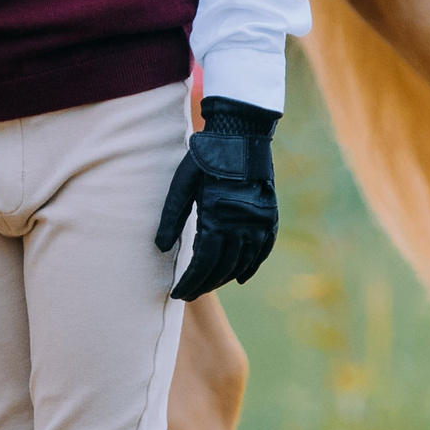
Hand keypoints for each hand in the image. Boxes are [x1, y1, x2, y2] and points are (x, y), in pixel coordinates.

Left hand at [154, 97, 278, 301]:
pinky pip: (262, 251)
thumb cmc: (205, 158)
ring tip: (208, 285)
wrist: (241, 135)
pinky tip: (239, 277)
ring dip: (224, 278)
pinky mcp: (270, 218)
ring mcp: (259, 223)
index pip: (202, 264)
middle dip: (204, 285)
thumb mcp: (182, 184)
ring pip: (242, 263)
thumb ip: (172, 217)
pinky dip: (251, 267)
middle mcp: (241, 226)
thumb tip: (159, 248)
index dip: (190, 282)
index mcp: (216, 218)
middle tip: (189, 294)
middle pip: (222, 268)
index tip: (178, 293)